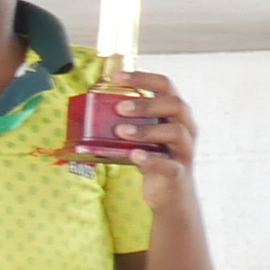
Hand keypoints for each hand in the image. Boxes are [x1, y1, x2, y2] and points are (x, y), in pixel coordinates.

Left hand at [101, 68, 200, 195]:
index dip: (143, 78)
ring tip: (121, 131)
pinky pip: (169, 164)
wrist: (170, 192)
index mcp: (174, 113)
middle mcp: (185, 127)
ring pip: (175, 132)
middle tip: (120, 107)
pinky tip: (134, 154)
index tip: (117, 77)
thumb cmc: (153, 155)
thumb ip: (125, 121)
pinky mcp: (178, 172)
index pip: (165, 86)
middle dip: (146, 104)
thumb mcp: (141, 135)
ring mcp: (184, 150)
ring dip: (146, 130)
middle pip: (174, 105)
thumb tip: (85, 109)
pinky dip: (151, 159)